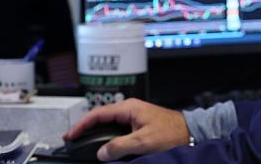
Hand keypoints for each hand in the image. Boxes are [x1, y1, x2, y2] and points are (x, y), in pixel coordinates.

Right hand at [64, 98, 189, 160]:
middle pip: (100, 117)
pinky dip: (106, 135)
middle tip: (72, 139)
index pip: (97, 113)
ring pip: (108, 123)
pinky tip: (102, 143)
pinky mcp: (138, 123)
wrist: (190, 133)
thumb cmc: (171, 133)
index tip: (70, 135)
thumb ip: (120, 146)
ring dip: (95, 131)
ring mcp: (134, 115)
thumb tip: (101, 153)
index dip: (81, 124)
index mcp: (128, 107)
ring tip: (83, 141)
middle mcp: (129, 109)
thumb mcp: (143, 142)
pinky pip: (117, 128)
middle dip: (85, 127)